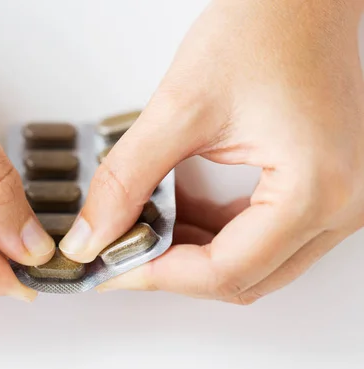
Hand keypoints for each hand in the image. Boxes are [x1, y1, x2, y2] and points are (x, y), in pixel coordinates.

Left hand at [59, 0, 363, 303]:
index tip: (110, 265)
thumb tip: (91, 235)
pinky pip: (260, 236)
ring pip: (250, 263)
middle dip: (172, 269)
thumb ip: (127, 178)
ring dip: (190, 252)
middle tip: (120, 250)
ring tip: (143, 224)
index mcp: (316, 189)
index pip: (226, 271)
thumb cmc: (266, 26)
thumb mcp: (181, 107)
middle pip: (242, 279)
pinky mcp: (320, 189)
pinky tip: (177, 208)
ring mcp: (336, 201)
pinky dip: (213, 231)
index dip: (158, 276)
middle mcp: (341, 206)